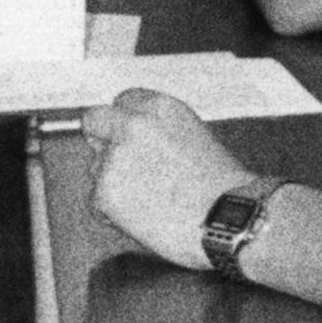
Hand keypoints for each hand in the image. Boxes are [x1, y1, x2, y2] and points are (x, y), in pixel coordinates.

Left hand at [87, 89, 252, 265]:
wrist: (227, 221)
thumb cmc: (220, 188)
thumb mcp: (192, 136)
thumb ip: (156, 130)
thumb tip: (128, 139)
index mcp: (158, 106)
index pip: (121, 101)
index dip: (123, 123)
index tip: (128, 139)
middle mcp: (132, 124)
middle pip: (94, 121)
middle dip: (101, 140)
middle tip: (117, 165)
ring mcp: (115, 156)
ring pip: (96, 167)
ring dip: (113, 183)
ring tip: (151, 203)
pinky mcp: (105, 190)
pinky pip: (98, 201)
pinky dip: (114, 213)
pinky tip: (145, 219)